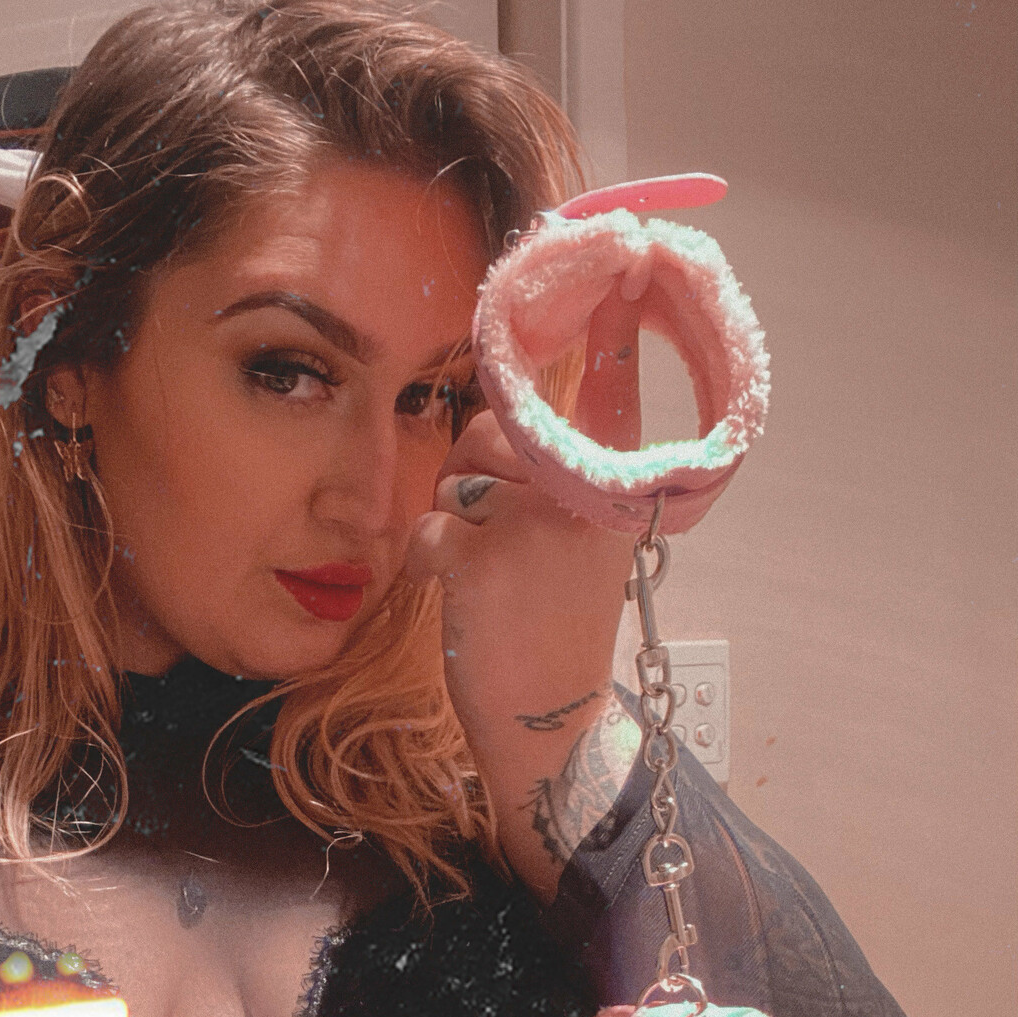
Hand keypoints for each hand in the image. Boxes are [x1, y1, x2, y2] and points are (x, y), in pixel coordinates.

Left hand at [406, 285, 646, 896]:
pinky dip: (430, 561)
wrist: (550, 722)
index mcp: (620, 484)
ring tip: (489, 570)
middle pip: (499, 423)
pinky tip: (464, 598)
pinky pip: (428, 523)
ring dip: (453, 514)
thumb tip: (502, 406)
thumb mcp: (580, 543)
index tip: (629, 252)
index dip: (613, 315)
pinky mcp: (484, 556)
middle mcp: (589, 490)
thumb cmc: (554, 626)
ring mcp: (538, 521)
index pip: (616, 382)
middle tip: (502, 535)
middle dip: (477, 468)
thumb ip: (561, 473)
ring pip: (459, 468)